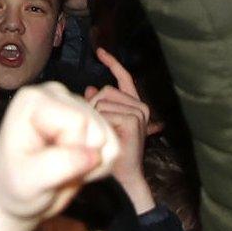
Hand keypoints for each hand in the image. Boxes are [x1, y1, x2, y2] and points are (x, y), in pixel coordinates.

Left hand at [0, 82, 118, 230]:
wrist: (15, 197)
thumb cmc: (14, 187)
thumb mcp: (28, 182)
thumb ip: (58, 165)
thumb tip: (94, 155)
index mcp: (33, 100)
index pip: (78, 121)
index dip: (71, 150)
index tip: (45, 164)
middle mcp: (55, 94)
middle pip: (97, 126)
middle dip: (84, 157)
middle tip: (56, 171)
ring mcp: (73, 105)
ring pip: (109, 135)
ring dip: (93, 163)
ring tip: (65, 170)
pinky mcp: (87, 120)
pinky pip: (114, 143)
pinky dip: (100, 164)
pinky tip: (76, 166)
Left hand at [84, 47, 156, 213]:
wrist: (121, 178)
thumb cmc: (109, 155)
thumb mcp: (101, 126)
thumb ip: (99, 105)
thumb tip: (91, 88)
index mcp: (134, 105)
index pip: (124, 78)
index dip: (112, 63)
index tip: (100, 52)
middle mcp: (140, 106)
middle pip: (106, 90)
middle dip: (93, 107)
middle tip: (95, 130)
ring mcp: (139, 112)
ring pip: (104, 100)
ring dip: (95, 117)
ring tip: (101, 137)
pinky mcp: (134, 119)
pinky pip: (106, 112)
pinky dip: (100, 125)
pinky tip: (107, 139)